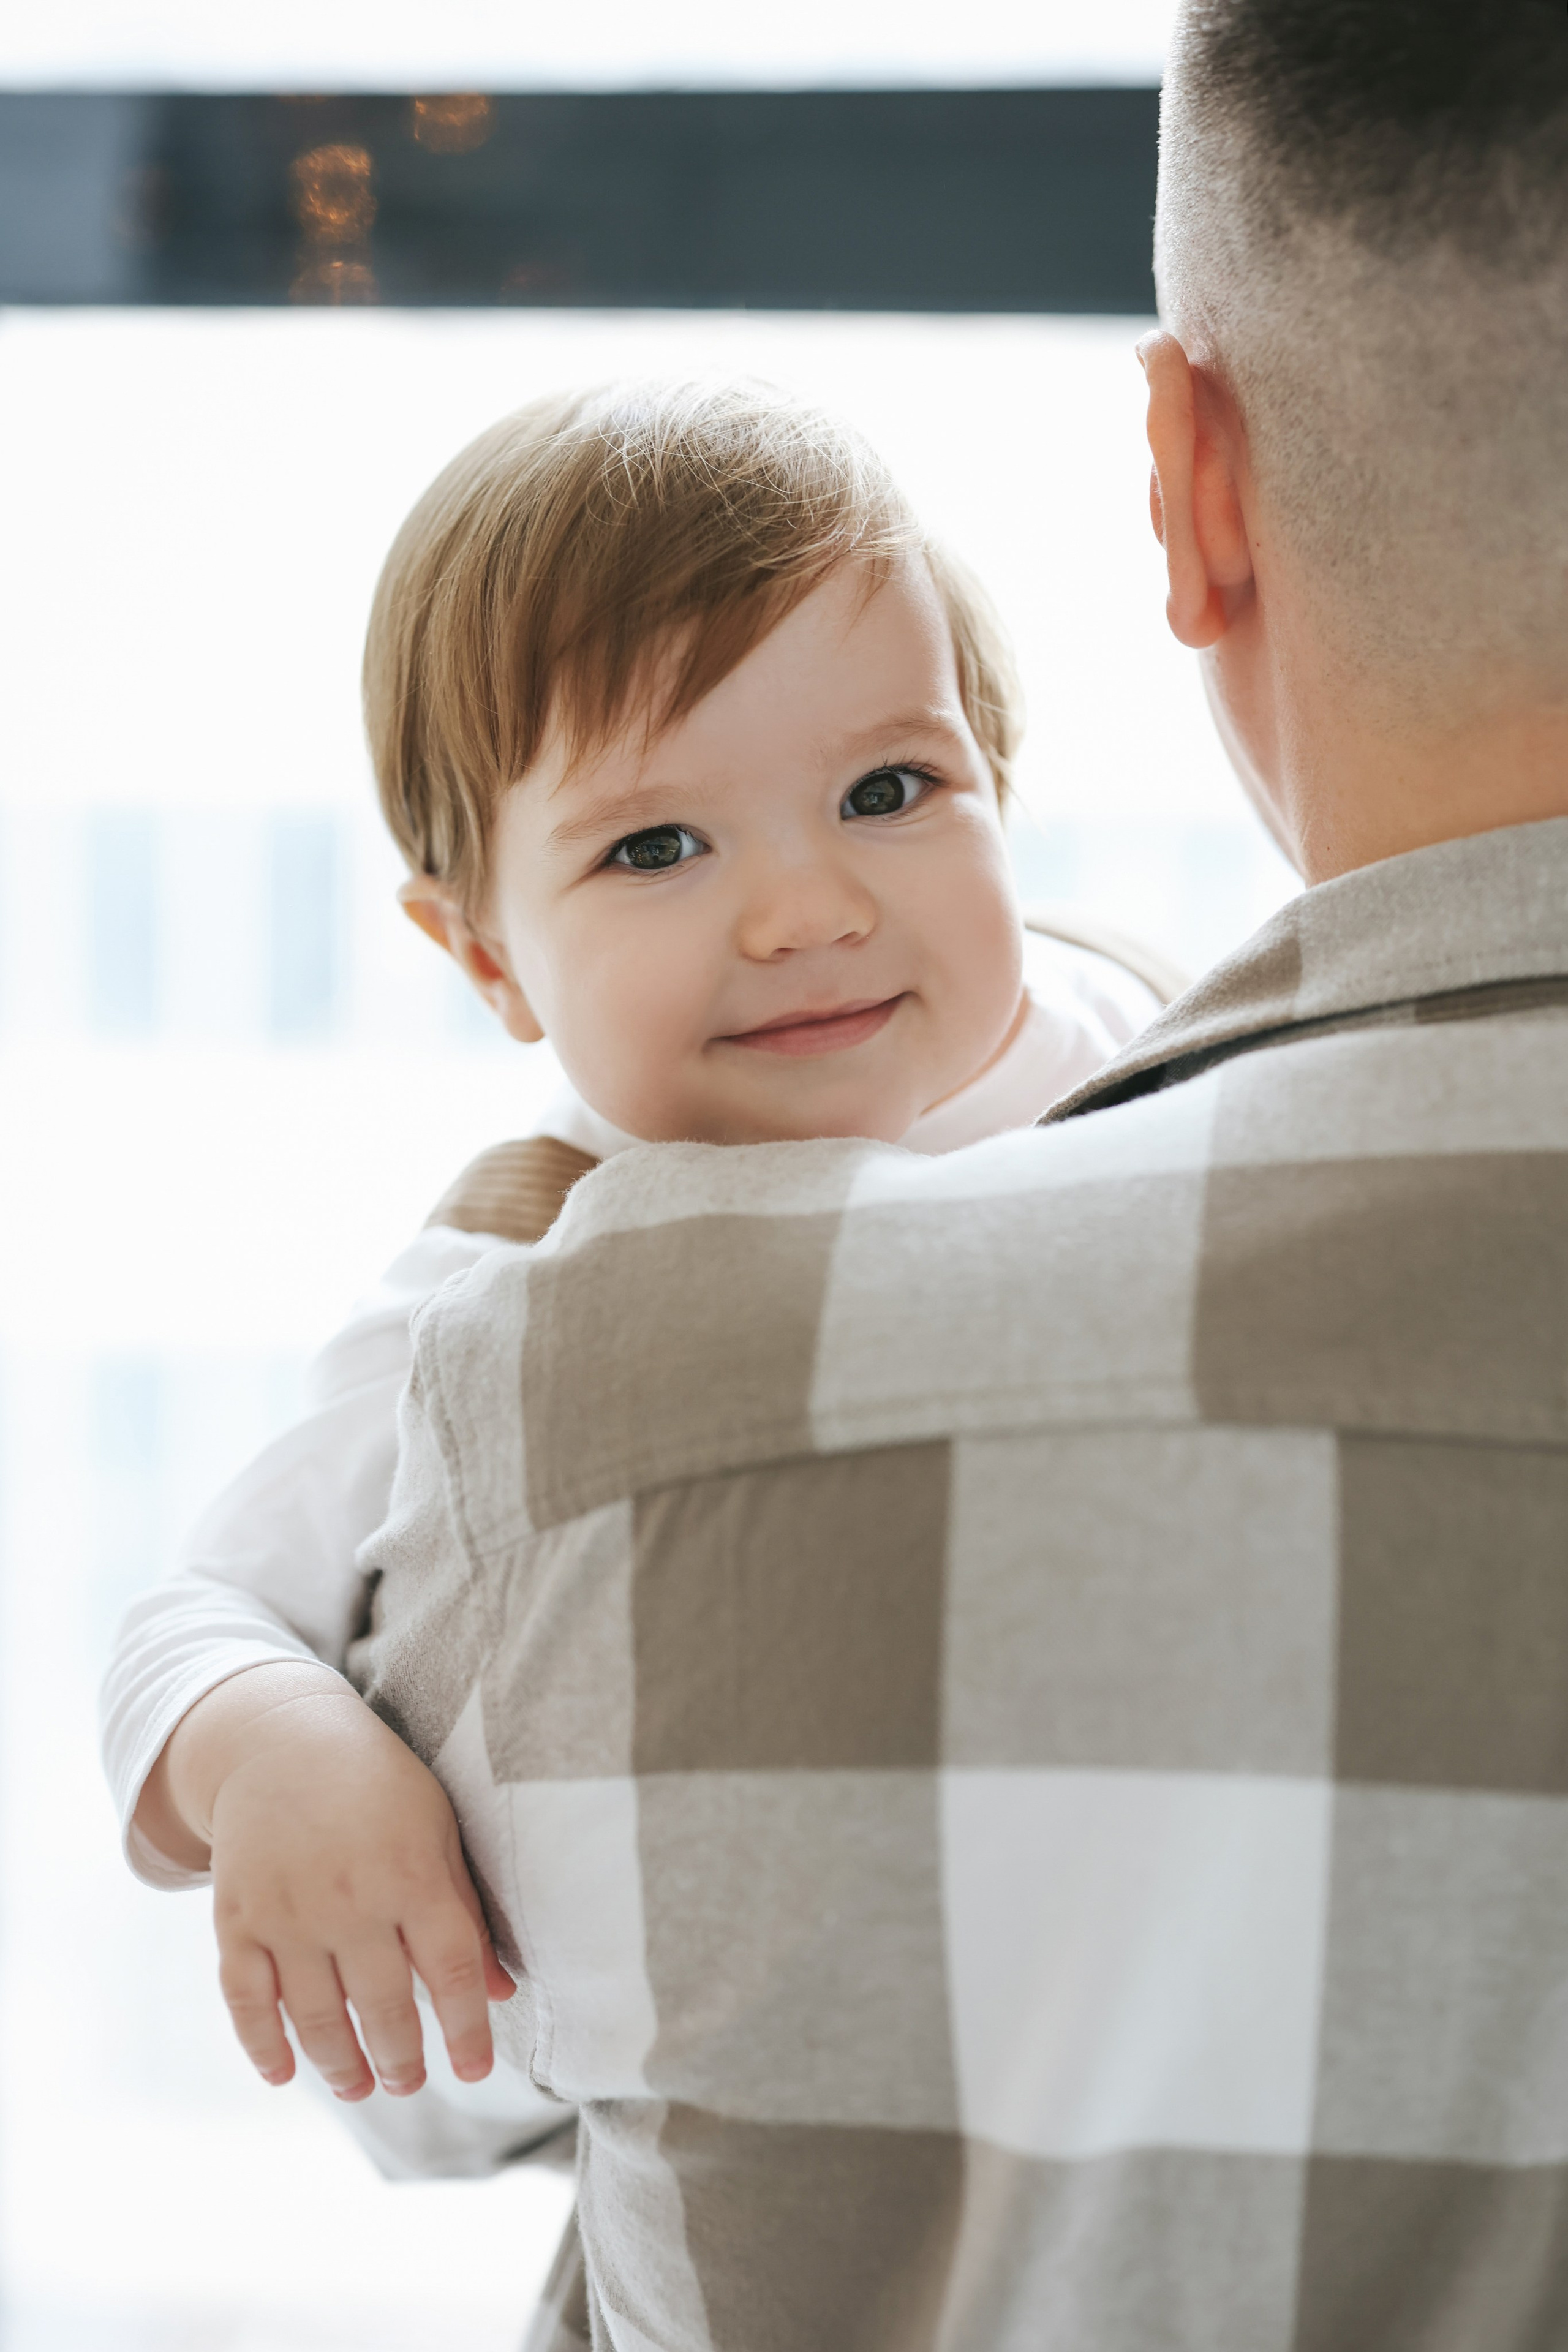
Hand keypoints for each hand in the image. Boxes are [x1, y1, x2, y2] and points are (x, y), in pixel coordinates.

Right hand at [144, 1664, 513, 2100]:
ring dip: (341, 2066)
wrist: (281, 1740)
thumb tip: (501, 1993)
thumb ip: (465, 1911)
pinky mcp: (236, 1917)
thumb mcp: (437, 1829)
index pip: (451, 1970)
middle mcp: (350, 1898)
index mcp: (412, 1872)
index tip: (475, 2070)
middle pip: (385, 2005)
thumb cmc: (378, 1787)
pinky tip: (283, 2074)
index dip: (467, 2029)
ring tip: (361, 2089)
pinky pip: (246, 1999)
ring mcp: (288, 1911)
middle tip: (410, 2083)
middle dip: (401, 2058)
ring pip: (317, 2017)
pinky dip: (262, 2044)